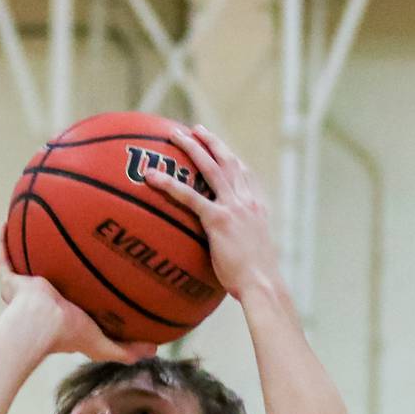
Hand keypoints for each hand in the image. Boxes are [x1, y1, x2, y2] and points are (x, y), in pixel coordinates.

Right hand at [0, 228, 156, 363]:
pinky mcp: (11, 280)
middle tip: (70, 239)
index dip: (83, 283)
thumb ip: (127, 349)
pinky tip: (6, 220)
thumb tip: (155, 350)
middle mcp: (42, 300)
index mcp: (63, 312)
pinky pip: (3, 256)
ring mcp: (25, 289)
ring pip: (25, 262)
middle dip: (57, 260)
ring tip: (39, 221)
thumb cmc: (69, 334)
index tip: (96, 266)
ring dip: (29, 246)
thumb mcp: (103, 344)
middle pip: (50, 275)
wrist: (40, 325)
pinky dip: (2, 239)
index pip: (74, 296)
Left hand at [144, 126, 282, 302]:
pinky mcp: (218, 219)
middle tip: (195, 129)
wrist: (263, 284)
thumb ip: (239, 245)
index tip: (221, 148)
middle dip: (211, 142)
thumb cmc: (256, 280)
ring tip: (174, 135)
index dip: (231, 158)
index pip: (245, 174)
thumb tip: (227, 254)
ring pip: (210, 167)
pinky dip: (169, 184)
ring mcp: (234, 207)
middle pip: (228, 161)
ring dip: (192, 147)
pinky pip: (189, 196)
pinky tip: (151, 177)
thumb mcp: (252, 255)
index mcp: (257, 208)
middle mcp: (247, 201)